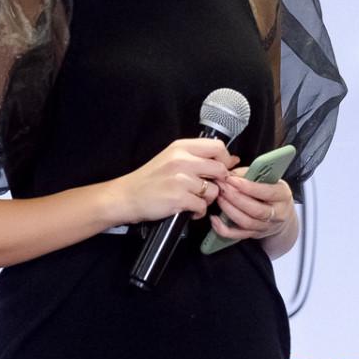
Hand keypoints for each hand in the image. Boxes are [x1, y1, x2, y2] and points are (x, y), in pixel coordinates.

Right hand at [109, 138, 236, 223]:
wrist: (126, 197)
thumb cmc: (150, 179)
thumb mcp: (172, 159)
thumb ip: (199, 157)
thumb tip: (232, 159)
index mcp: (181, 147)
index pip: (217, 147)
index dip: (224, 160)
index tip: (220, 170)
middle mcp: (182, 160)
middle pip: (220, 169)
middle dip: (219, 182)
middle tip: (208, 189)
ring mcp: (180, 179)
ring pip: (213, 190)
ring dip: (208, 199)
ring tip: (195, 201)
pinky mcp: (178, 198)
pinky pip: (202, 206)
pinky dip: (198, 211)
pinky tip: (189, 210)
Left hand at [210, 169, 295, 243]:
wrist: (282, 213)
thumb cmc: (272, 191)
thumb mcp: (269, 179)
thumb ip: (250, 174)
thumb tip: (228, 173)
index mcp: (283, 196)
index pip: (267, 192)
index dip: (247, 186)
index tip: (230, 179)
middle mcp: (277, 213)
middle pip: (255, 209)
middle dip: (235, 197)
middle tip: (221, 187)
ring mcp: (266, 226)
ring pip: (246, 222)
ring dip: (229, 209)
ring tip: (218, 198)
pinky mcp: (254, 235)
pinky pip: (237, 235)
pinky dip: (223, 228)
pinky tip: (214, 219)